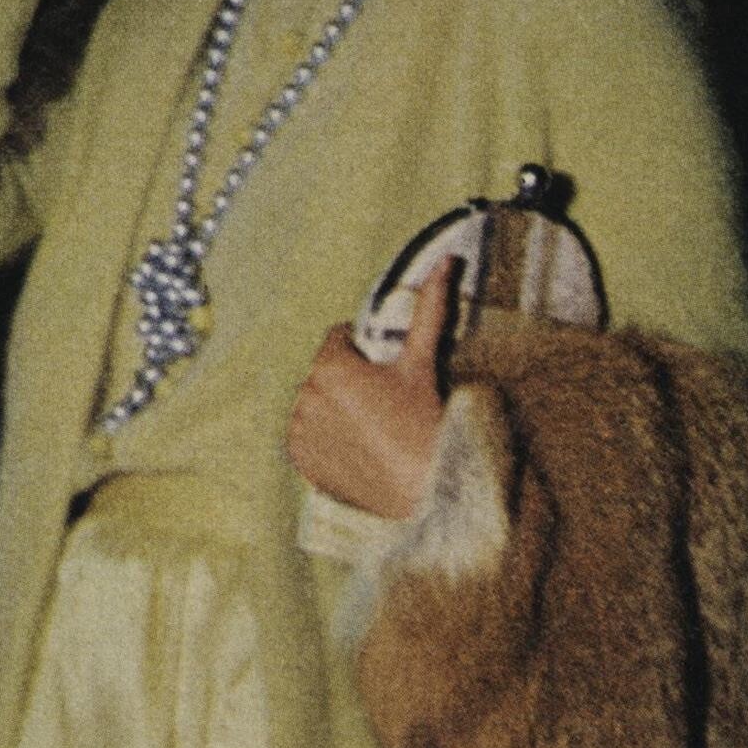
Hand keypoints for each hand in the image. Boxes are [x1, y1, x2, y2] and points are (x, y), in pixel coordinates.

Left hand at [288, 256, 456, 518]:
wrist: (422, 488)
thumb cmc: (424, 421)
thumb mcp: (423, 361)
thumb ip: (429, 306)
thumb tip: (447, 259)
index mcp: (329, 366)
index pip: (337, 339)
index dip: (362, 350)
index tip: (383, 369)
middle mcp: (305, 396)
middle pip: (325, 373)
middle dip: (348, 379)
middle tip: (383, 402)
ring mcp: (300, 431)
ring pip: (316, 403)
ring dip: (334, 407)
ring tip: (371, 426)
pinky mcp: (300, 460)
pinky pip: (308, 435)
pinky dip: (325, 436)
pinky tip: (354, 445)